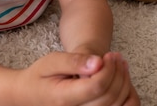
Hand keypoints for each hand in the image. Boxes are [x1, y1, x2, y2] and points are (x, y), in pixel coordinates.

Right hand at [12, 51, 138, 105]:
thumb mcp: (52, 61)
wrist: (30, 94)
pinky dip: (126, 96)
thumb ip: (74, 61)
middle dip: (118, 73)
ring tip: (119, 64)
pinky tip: (121, 80)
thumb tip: (98, 62)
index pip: (97, 87)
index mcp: (65, 99)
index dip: (108, 69)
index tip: (107, 55)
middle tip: (115, 55)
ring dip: (124, 82)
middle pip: (110, 96)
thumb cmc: (40, 76)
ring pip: (117, 104)